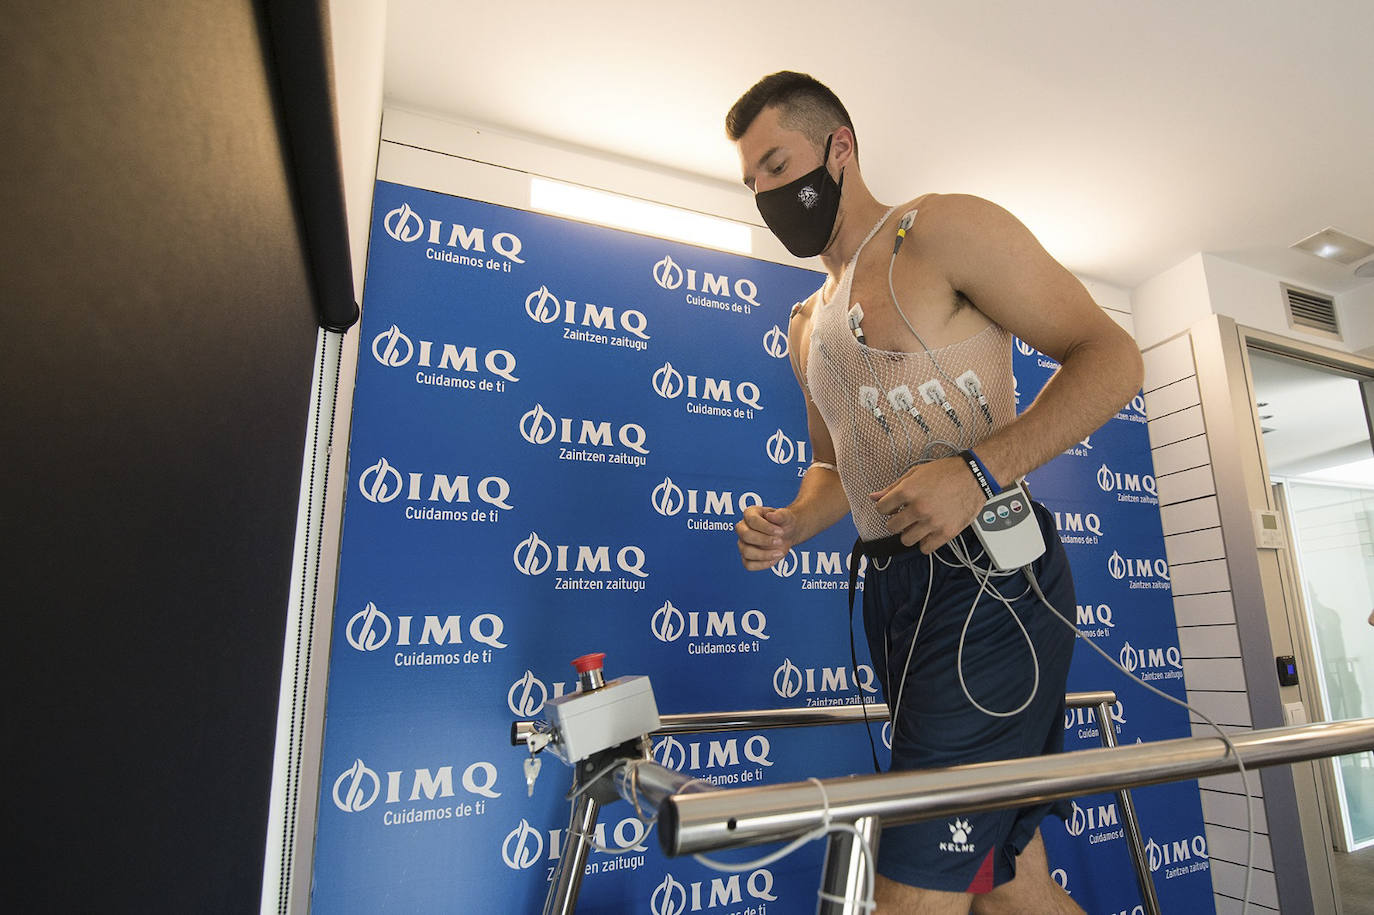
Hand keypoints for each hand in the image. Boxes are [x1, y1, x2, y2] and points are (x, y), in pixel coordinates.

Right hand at [736, 505, 797, 570]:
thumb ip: (780, 515)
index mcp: (750, 514)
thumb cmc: (784, 522)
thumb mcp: (786, 516)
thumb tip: (771, 516)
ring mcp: (743, 543)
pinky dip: (761, 565)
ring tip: (779, 553)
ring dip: (764, 554)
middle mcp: (742, 528)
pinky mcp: (746, 557)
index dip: (766, 527)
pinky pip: (748, 564)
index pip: (752, 520)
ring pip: (746, 552)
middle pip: (746, 535)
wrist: (787, 534)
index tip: (781, 532)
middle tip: (780, 541)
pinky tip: (774, 560)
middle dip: (764, 540)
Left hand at [870, 457, 985, 551]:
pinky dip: (925, 543)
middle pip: (892, 527)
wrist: (974, 476)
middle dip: (895, 522)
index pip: (881, 509)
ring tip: (917, 525)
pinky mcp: (946, 533)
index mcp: (908, 491)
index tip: (892, 507)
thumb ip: (893, 487)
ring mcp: (932, 522)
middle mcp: (918, 508)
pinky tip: (928, 532)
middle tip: (904, 516)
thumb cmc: (946, 472)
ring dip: (909, 533)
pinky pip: (926, 548)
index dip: (885, 508)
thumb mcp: (916, 473)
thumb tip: (873, 497)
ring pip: (906, 540)